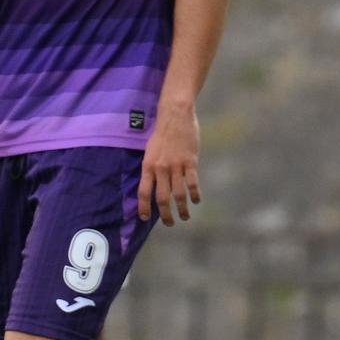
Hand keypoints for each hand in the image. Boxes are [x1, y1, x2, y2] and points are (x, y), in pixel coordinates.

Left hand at [138, 101, 200, 225]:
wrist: (175, 116)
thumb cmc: (162, 134)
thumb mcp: (150, 150)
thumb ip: (152, 168)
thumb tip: (152, 185)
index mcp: (148, 166)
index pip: (143, 192)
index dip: (144, 207)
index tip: (145, 218)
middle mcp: (160, 168)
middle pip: (162, 198)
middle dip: (166, 214)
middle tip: (170, 223)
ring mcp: (176, 165)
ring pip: (179, 194)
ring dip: (182, 209)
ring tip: (185, 217)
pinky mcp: (190, 162)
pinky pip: (193, 183)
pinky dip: (195, 194)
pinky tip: (196, 200)